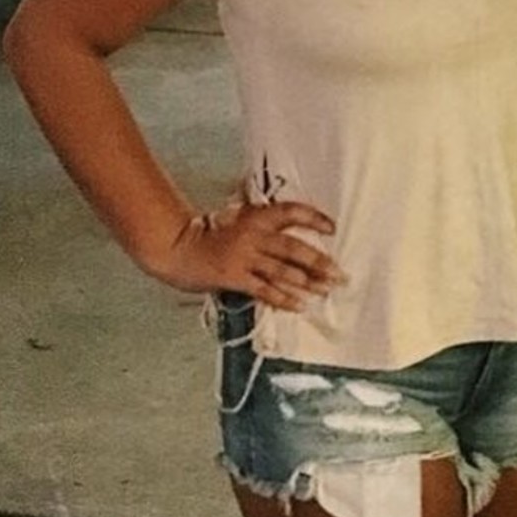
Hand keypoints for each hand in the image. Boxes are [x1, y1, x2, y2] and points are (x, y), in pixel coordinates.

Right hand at [153, 200, 345, 310]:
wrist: (176, 247)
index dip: (313, 218)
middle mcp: (253, 234)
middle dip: (319, 262)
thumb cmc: (208, 234)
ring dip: (307, 283)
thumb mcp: (236, 219)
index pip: (291, 212)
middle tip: (339, 274)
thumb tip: (290, 234)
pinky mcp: (235, 276)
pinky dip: (284, 298)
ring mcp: (244, 256)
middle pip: (293, 248)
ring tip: (325, 291)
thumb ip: (261, 224)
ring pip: (282, 271)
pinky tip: (300, 305)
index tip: (332, 227)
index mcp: (255, 216)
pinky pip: (265, 289)